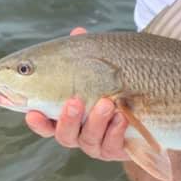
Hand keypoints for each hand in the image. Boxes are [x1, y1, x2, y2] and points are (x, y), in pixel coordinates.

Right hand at [23, 27, 130, 161]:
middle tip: (74, 101)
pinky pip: (113, 146)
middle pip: (65, 135)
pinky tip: (123, 116)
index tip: (31, 112)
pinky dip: (116, 131)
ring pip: (89, 140)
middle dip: (67, 119)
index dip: (37, 121)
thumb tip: (78, 31)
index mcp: (67, 116)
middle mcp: (79, 133)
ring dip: (96, 121)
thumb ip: (86, 54)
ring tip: (107, 103)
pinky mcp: (118, 149)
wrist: (149, 106)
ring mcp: (98, 143)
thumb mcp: (102, 67)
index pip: (46, 123)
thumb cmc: (116, 83)